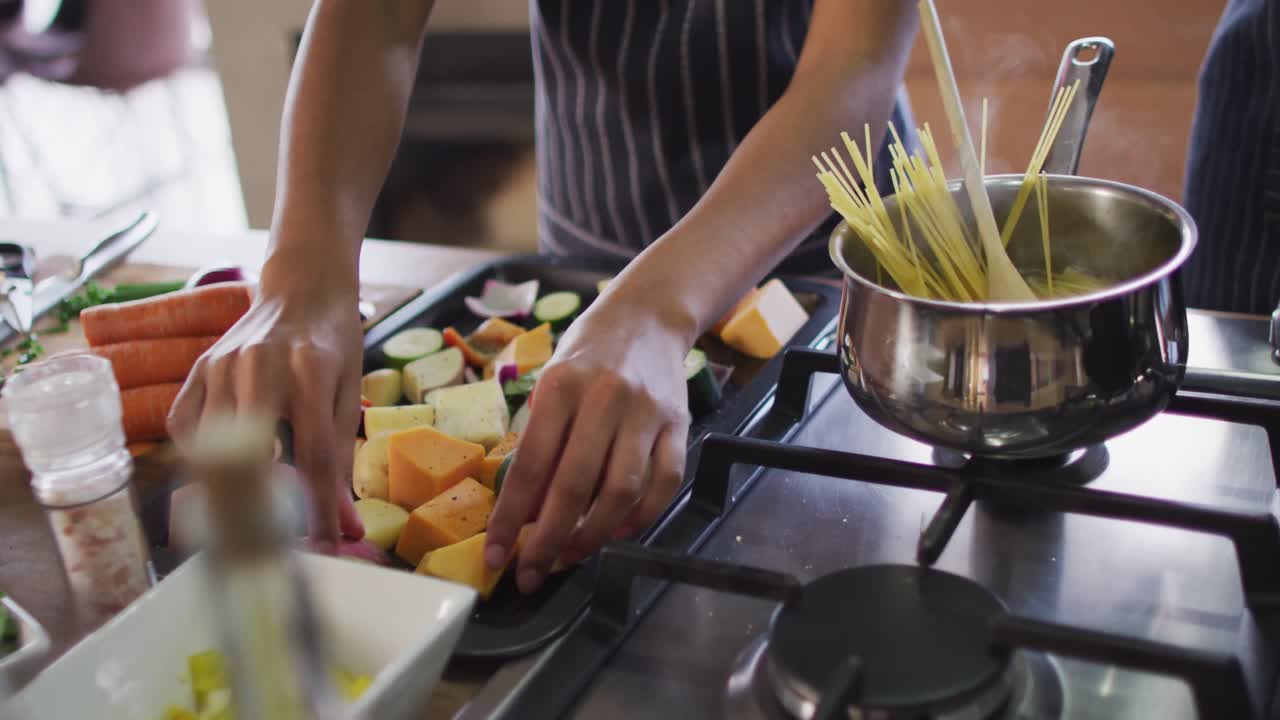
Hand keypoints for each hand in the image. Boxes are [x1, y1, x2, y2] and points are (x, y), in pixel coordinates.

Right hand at [167, 267, 365, 548]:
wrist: (301, 285)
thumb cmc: (333, 339)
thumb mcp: (349, 388)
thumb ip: (342, 453)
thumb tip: (347, 520)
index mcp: (310, 371)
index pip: (315, 456)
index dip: (321, 510)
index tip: (327, 546)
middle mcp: (260, 366)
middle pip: (251, 455)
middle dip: (262, 508)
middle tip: (276, 542)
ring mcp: (222, 365)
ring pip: (211, 445)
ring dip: (227, 488)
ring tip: (246, 517)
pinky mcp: (200, 367)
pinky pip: (185, 426)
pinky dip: (198, 456)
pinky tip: (218, 470)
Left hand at [484, 304, 691, 593]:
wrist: (647, 316)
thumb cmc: (586, 354)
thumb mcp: (549, 383)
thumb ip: (537, 441)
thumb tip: (521, 513)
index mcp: (560, 386)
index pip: (529, 465)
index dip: (509, 518)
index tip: (496, 555)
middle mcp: (604, 397)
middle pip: (575, 486)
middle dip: (549, 540)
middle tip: (533, 574)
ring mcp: (647, 411)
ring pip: (622, 491)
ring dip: (594, 535)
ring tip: (571, 555)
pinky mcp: (680, 422)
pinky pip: (664, 482)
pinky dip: (641, 516)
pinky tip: (618, 532)